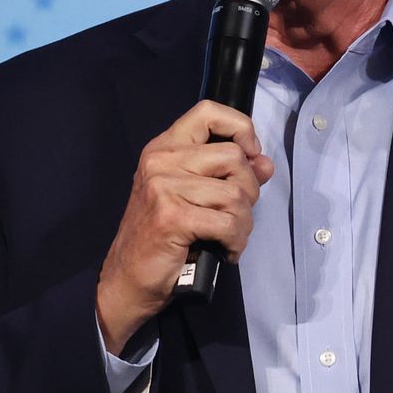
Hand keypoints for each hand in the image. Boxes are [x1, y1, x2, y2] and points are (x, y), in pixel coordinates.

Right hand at [97, 101, 273, 353]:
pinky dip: (236, 241)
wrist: (127, 280)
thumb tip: (265, 163)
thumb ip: (230, 175)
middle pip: (233, 156)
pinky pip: (228, 222)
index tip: (250, 155)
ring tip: (230, 237)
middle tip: (237, 214)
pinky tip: (225, 251)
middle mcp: (161, 161)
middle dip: (248, 189)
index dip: (240, 128)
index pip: (209, 112)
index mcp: (165, 148)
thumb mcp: (195, 197)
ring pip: (235, 193)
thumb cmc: (161, 238)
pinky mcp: (171, 216)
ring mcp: (163, 187)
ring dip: (244, 223)